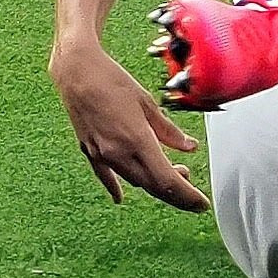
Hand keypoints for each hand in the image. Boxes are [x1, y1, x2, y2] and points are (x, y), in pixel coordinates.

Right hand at [52, 44, 208, 209]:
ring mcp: (102, 155)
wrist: (77, 74)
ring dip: (154, 184)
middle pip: (153, 186)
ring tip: (174, 172)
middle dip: (176, 193)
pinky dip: (117, 187)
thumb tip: (189, 147)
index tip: (201, 204)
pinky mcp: (89, 151)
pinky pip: (106, 176)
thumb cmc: (113, 81)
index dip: (187, 196)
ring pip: (134, 181)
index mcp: (137, 141)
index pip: (167, 180)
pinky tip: (121, 196)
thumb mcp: (148, 103)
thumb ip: (169, 131)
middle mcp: (118, 154)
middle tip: (193, 189)